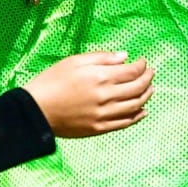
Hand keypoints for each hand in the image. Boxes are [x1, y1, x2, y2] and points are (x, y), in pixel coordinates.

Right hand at [21, 50, 152, 138]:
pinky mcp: (99, 128)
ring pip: (135, 106)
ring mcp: (103, 115)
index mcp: (100, 77)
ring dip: (146, 96)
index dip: (142, 66)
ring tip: (150, 89)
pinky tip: (142, 111)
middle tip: (150, 73)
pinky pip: (124, 123)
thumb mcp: (75, 61)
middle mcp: (105, 96)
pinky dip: (137, 117)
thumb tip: (124, 57)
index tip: (143, 62)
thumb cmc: (52, 81)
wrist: (36, 110)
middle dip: (148, 79)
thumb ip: (102, 58)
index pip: (132, 71)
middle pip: (137, 88)